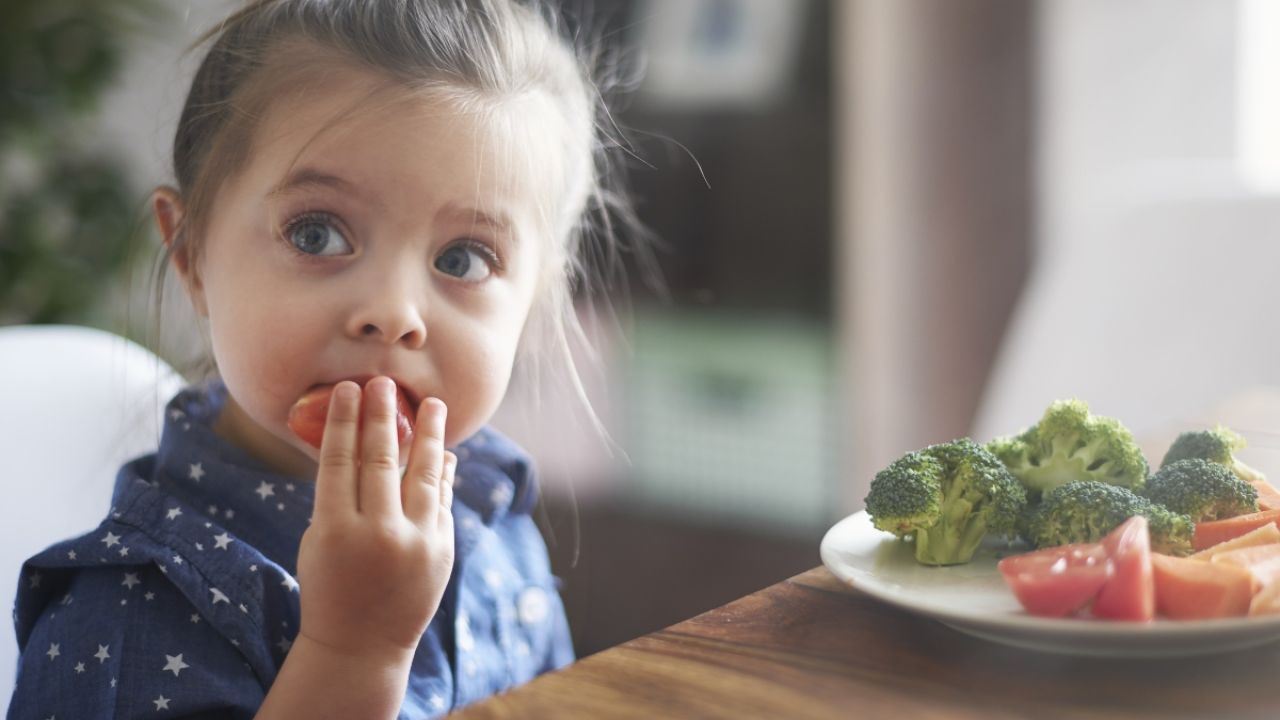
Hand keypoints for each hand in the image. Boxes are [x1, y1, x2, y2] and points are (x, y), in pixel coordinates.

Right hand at [294, 376, 455, 659]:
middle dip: (383, 416)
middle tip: (384, 383)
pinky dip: (443, 474)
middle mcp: (377, 534)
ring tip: (433, 404)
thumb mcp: (319, 542)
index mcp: (334, 530)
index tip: (349, 389)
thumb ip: (339, 497)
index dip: (344, 421)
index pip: (339, 461)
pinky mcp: (441, 551)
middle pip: (381, 460)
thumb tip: (363, 444)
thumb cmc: (330, 586)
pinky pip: (442, 500)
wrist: (361, 645)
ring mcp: (415, 543)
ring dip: (429, 435)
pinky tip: (444, 451)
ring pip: (424, 475)